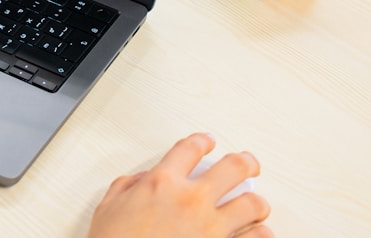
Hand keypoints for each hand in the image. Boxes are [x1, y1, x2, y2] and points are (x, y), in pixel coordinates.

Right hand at [87, 133, 271, 237]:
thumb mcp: (109, 208)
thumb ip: (128, 186)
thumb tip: (142, 179)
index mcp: (162, 183)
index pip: (189, 149)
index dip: (202, 141)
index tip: (207, 142)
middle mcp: (191, 200)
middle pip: (233, 167)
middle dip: (245, 162)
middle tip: (248, 164)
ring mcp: (211, 227)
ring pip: (253, 203)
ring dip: (256, 202)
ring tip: (256, 204)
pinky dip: (261, 235)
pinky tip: (259, 233)